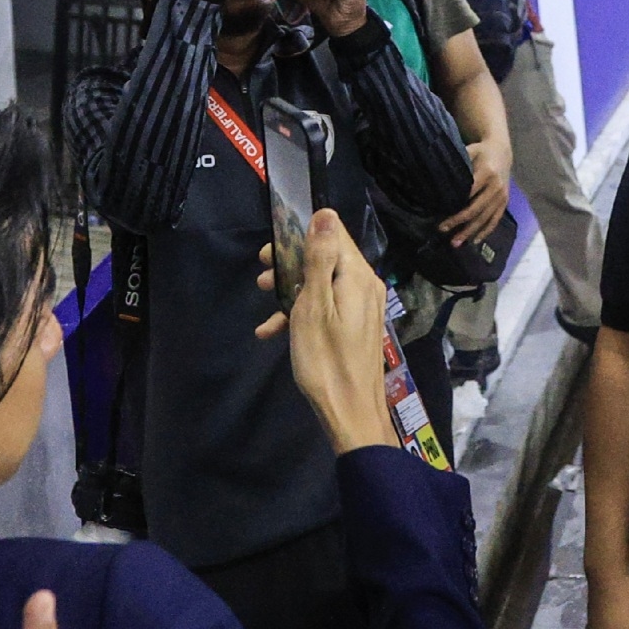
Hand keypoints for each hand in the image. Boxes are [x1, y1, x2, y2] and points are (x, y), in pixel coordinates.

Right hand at [252, 209, 396, 452]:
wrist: (351, 414)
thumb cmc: (326, 360)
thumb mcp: (314, 306)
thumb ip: (319, 259)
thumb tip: (325, 214)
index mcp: (358, 276)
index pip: (333, 234)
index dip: (300, 235)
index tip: (271, 251)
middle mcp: (365, 286)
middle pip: (327, 258)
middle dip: (291, 263)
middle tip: (262, 276)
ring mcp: (362, 308)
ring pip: (323, 284)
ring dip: (291, 289)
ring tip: (264, 298)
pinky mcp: (355, 327)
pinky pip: (327, 308)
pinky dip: (301, 313)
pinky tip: (271, 331)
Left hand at [441, 138, 511, 246]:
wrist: (502, 151)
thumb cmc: (480, 152)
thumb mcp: (468, 151)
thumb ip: (454, 162)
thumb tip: (430, 173)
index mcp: (486, 172)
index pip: (469, 193)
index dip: (455, 207)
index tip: (442, 214)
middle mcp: (496, 186)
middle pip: (476, 209)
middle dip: (459, 222)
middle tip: (443, 231)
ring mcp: (502, 196)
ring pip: (485, 218)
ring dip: (470, 232)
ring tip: (455, 243)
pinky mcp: (505, 202)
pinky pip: (495, 220)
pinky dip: (485, 232)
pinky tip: (474, 241)